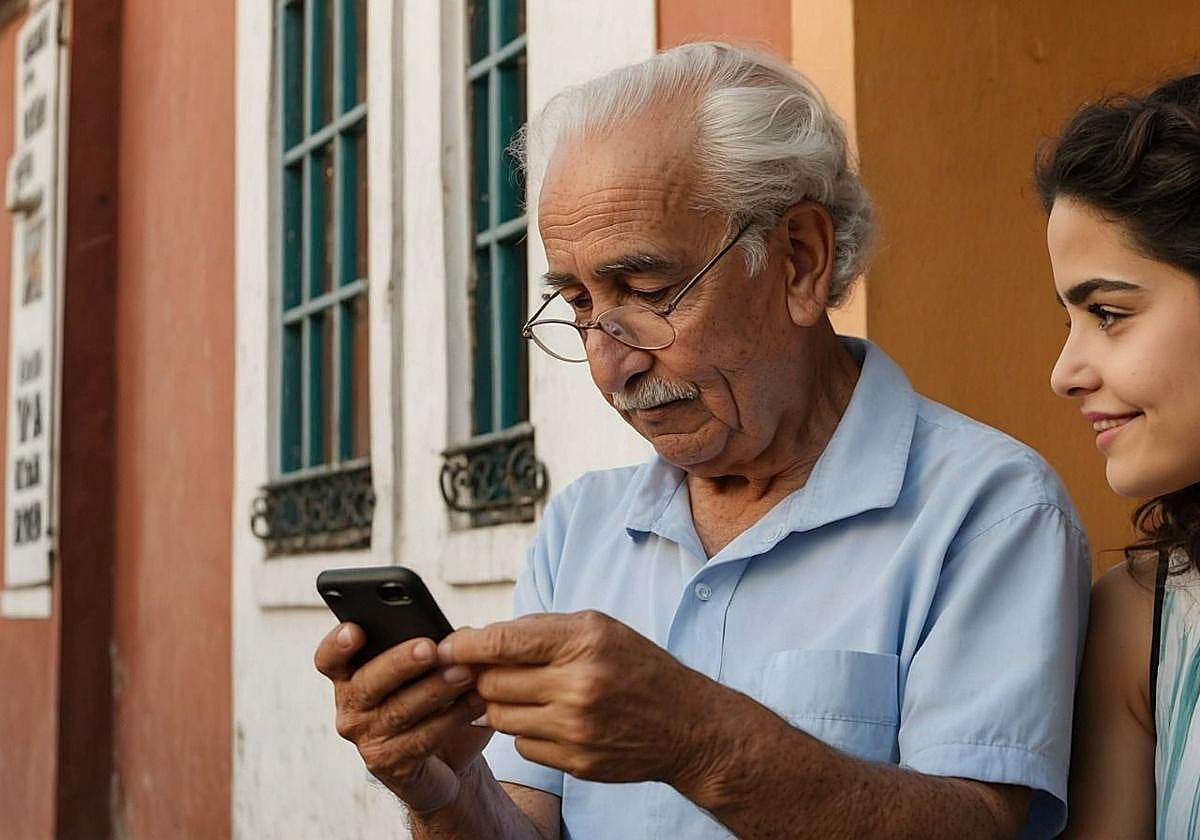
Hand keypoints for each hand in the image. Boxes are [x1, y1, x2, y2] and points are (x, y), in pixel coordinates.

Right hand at [314, 623, 492, 811]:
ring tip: (465, 672)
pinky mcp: (390, 764)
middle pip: (367, 683)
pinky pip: (423, 737)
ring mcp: (367, 739)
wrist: (445, 758)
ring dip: (436, 689)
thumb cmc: (432, 702)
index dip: (337, 645)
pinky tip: (476, 701)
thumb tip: (459, 635)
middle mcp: (351, 708)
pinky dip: (453, 717)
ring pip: (399, 711)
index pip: (329, 659)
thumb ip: (436, 646)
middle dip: (400, 663)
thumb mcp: (429, 670)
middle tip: (430, 648)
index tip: (355, 629)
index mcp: (351, 676)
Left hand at [438, 611, 719, 786]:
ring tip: (531, 693)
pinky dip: (527, 732)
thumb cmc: (637, 667)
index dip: (465, 645)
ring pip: (500, 716)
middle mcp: (579, 685)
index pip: (503, 641)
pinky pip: (521, 746)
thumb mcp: (599, 629)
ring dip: (503, 704)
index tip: (444, 648)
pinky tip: (553, 720)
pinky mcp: (575, 762)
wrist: (687, 726)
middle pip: (492, 682)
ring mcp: (577, 728)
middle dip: (484, 675)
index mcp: (585, 641)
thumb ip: (540, 630)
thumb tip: (478, 638)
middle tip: (492, 670)